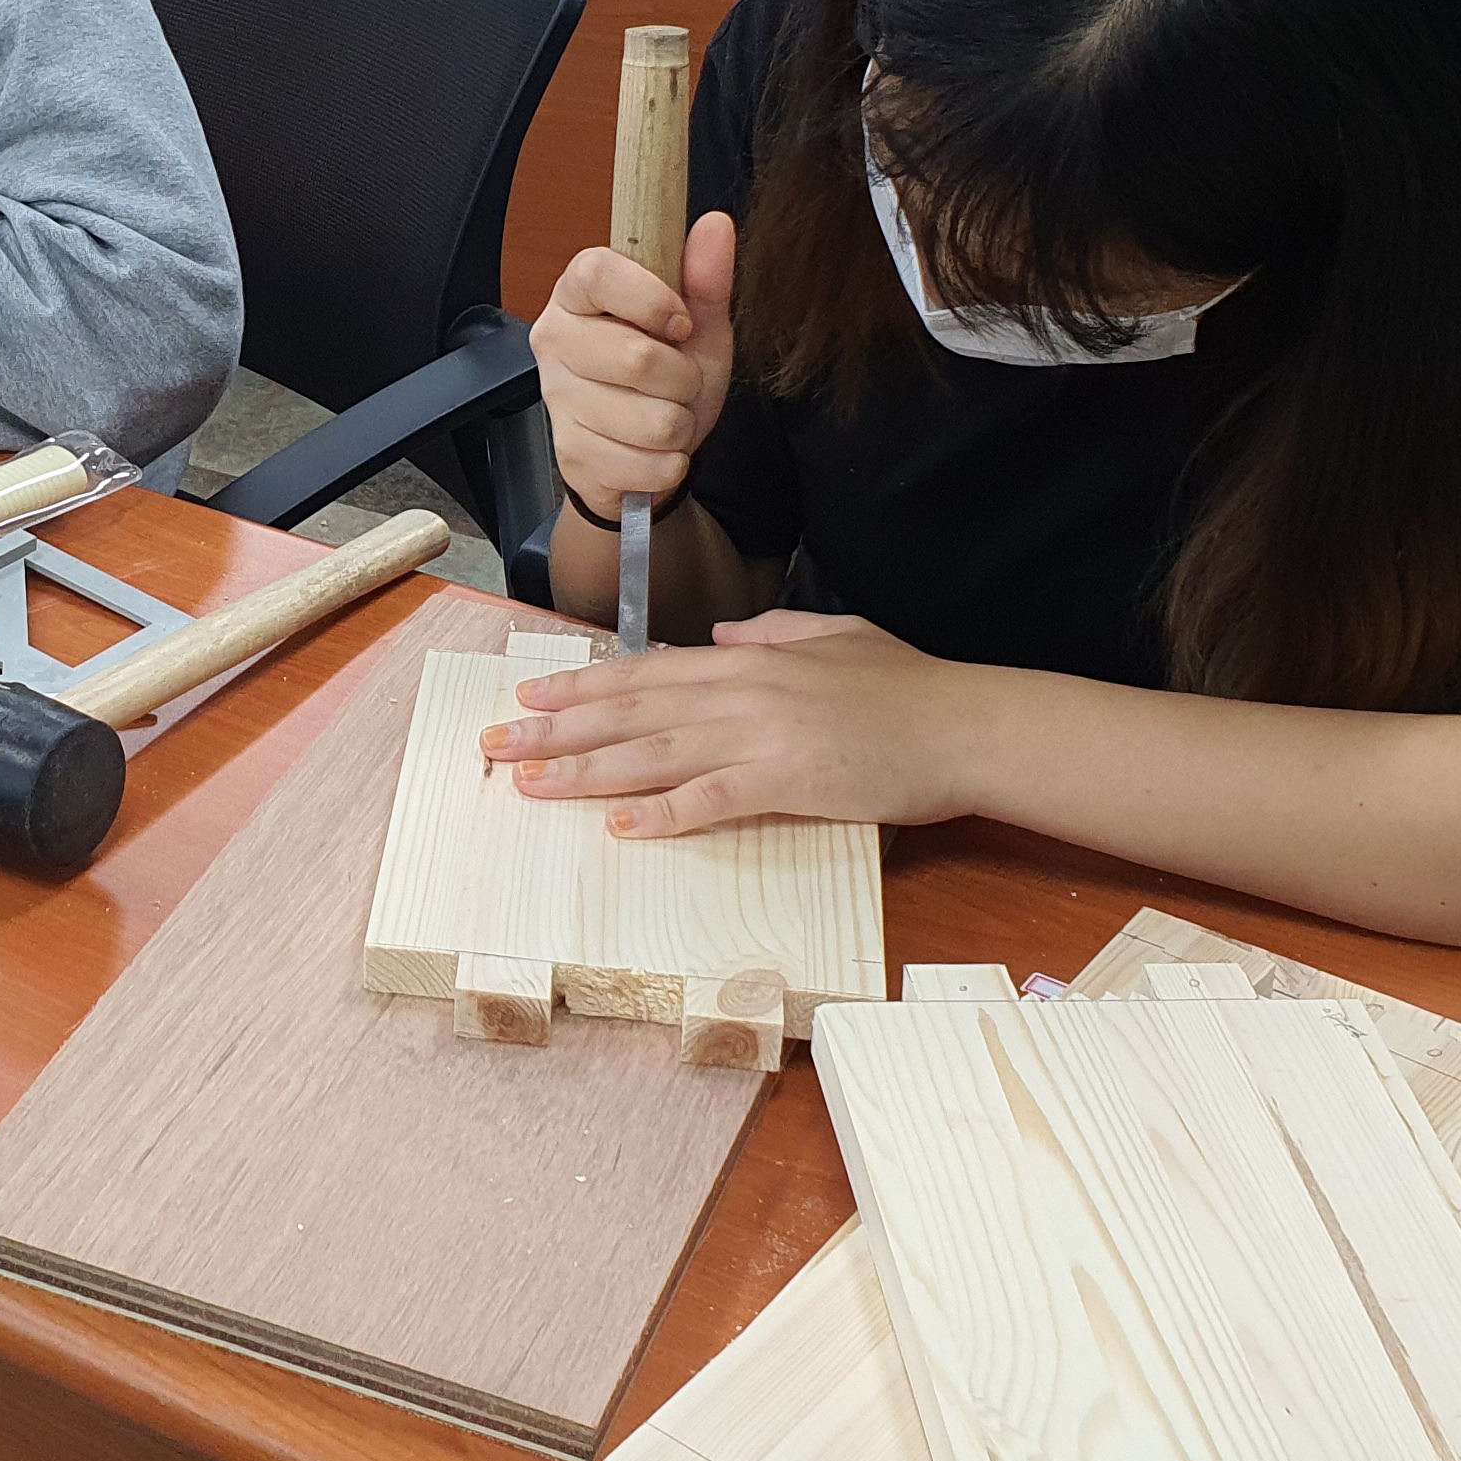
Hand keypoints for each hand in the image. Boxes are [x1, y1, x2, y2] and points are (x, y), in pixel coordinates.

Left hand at [477, 609, 974, 836]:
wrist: (966, 725)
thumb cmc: (908, 688)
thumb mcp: (834, 636)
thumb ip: (771, 633)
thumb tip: (717, 633)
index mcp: (749, 659)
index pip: (646, 673)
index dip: (582, 688)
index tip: (528, 698)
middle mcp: (743, 690)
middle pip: (631, 712)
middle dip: (556, 730)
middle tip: (494, 745)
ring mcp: (763, 735)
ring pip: (654, 754)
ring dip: (585, 772)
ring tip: (530, 785)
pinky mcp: (789, 779)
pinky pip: (712, 799)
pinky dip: (663, 814)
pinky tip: (620, 828)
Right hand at [536, 209, 735, 518]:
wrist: (642, 448)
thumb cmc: (664, 377)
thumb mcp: (696, 325)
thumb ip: (705, 279)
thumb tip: (716, 224)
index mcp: (578, 296)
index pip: (596, 274)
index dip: (648, 298)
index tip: (681, 323)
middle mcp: (556, 342)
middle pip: (634, 358)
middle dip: (683, 378)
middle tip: (679, 380)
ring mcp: (558, 400)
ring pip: (649, 419)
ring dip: (679, 423)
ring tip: (666, 415)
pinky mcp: (572, 454)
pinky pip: (646, 463)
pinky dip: (668, 462)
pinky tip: (653, 449)